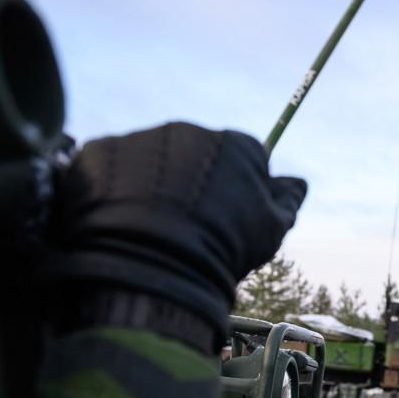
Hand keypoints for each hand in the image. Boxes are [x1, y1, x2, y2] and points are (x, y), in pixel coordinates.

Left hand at [47, 122, 305, 344]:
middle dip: (190, 180)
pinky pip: (109, 165)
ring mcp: (142, 137)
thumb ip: (285, 201)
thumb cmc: (221, 250)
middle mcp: (189, 130)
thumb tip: (298, 182)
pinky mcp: (100, 150)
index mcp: (235, 144)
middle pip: (194, 151)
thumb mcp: (268, 232)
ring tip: (145, 225)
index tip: (225, 216)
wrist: (151, 267)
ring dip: (150, 182)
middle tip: (182, 223)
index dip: (236, 186)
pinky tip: (115, 219)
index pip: (242, 155)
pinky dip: (111, 187)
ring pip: (150, 157)